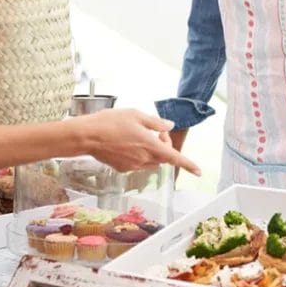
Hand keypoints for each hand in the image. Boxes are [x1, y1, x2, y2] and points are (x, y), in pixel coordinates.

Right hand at [77, 108, 201, 175]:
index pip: (175, 158)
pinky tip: (126, 143)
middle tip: (156, 131)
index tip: (198, 171)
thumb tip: (169, 126)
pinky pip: (137, 163)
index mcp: (150, 146)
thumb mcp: (136, 115)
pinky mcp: (122, 168)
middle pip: (163, 157)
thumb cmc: (110, 122)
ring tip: (140, 135)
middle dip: (165, 146)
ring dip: (153, 151)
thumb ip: (155, 123)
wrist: (86, 136)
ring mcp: (133, 166)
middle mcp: (143, 159)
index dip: (189, 165)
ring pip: (151, 161)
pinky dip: (139, 155)